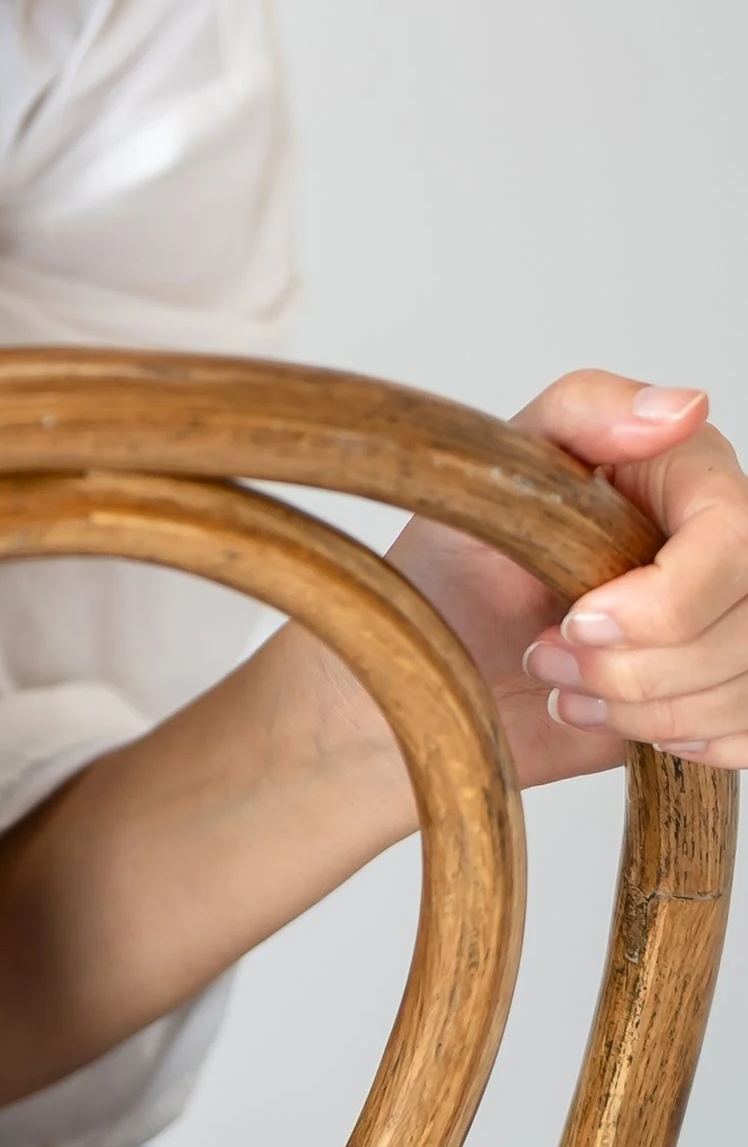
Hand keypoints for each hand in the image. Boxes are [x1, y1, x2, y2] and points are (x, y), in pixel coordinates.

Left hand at [390, 374, 747, 784]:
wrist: (430, 665)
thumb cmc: (452, 567)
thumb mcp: (491, 469)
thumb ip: (584, 412)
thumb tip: (683, 406)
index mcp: (681, 473)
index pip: (735, 537)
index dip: (667, 600)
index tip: (580, 622)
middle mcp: (717, 544)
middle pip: (747, 625)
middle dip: (639, 665)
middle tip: (546, 652)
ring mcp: (725, 621)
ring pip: (746, 687)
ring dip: (643, 707)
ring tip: (562, 681)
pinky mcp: (719, 689)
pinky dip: (673, 739)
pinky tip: (606, 714)